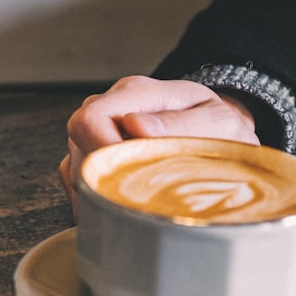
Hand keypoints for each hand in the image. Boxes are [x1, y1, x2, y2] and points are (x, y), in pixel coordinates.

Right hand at [59, 76, 257, 213]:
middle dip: (106, 177)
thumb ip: (179, 124)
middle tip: (146, 194)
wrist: (219, 134)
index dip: (104, 153)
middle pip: (79, 146)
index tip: (130, 179)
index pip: (92, 118)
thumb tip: (133, 125)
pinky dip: (98, 200)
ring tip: (143, 200)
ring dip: (104, 191)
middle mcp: (109, 106)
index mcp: (136, 92)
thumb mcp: (217, 122)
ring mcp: (97, 131)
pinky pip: (76, 182)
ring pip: (75, 168)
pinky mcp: (92, 154)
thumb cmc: (220, 129)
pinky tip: (127, 203)